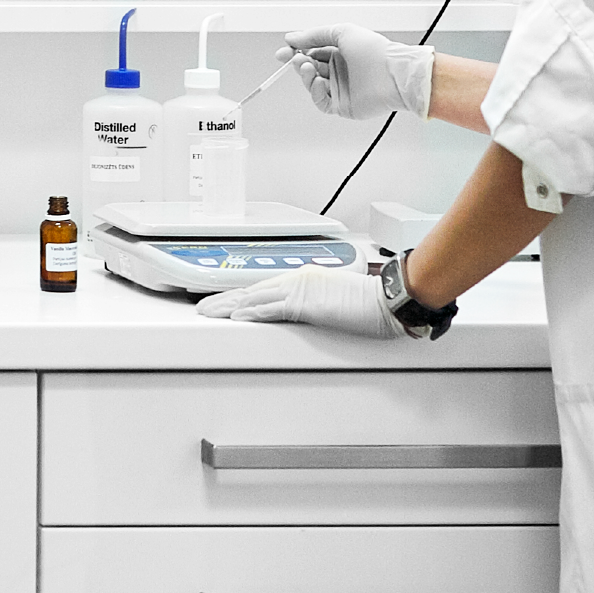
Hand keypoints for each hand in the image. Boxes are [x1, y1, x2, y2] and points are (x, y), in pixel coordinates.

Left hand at [195, 266, 408, 338]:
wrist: (389, 298)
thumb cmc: (374, 300)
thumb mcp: (340, 297)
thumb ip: (320, 302)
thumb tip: (313, 311)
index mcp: (308, 277)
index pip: (266, 286)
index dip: (243, 292)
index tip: (227, 299)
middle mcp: (300, 278)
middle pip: (254, 288)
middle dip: (225, 297)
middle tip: (204, 305)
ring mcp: (302, 289)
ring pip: (255, 296)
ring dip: (228, 304)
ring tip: (208, 311)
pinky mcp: (305, 303)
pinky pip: (271, 308)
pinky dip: (251, 311)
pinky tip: (236, 315)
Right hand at [277, 25, 433, 119]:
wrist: (394, 73)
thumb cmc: (375, 50)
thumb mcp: (342, 32)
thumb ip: (315, 35)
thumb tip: (291, 38)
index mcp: (342, 53)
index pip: (312, 53)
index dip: (296, 52)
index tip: (284, 51)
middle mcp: (341, 71)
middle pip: (310, 69)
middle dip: (298, 63)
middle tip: (293, 58)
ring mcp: (342, 89)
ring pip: (313, 85)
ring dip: (305, 75)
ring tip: (306, 66)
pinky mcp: (344, 106)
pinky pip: (321, 102)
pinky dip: (315, 92)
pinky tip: (317, 81)